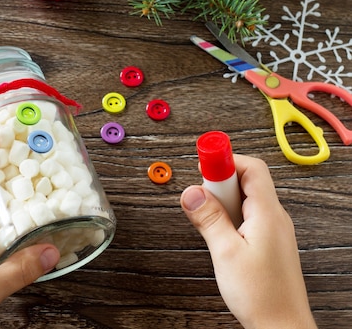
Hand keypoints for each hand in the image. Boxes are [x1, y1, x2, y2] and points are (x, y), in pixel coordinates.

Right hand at [181, 155, 316, 328]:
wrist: (281, 326)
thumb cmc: (261, 295)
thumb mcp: (225, 252)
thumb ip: (208, 218)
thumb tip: (191, 192)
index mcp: (268, 214)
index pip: (251, 167)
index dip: (226, 159)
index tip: (202, 160)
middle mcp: (274, 217)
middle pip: (246, 180)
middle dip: (218, 182)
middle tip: (200, 196)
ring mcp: (273, 229)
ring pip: (245, 198)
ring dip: (222, 201)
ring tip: (208, 220)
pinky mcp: (268, 241)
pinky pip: (247, 215)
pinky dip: (229, 216)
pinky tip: (218, 233)